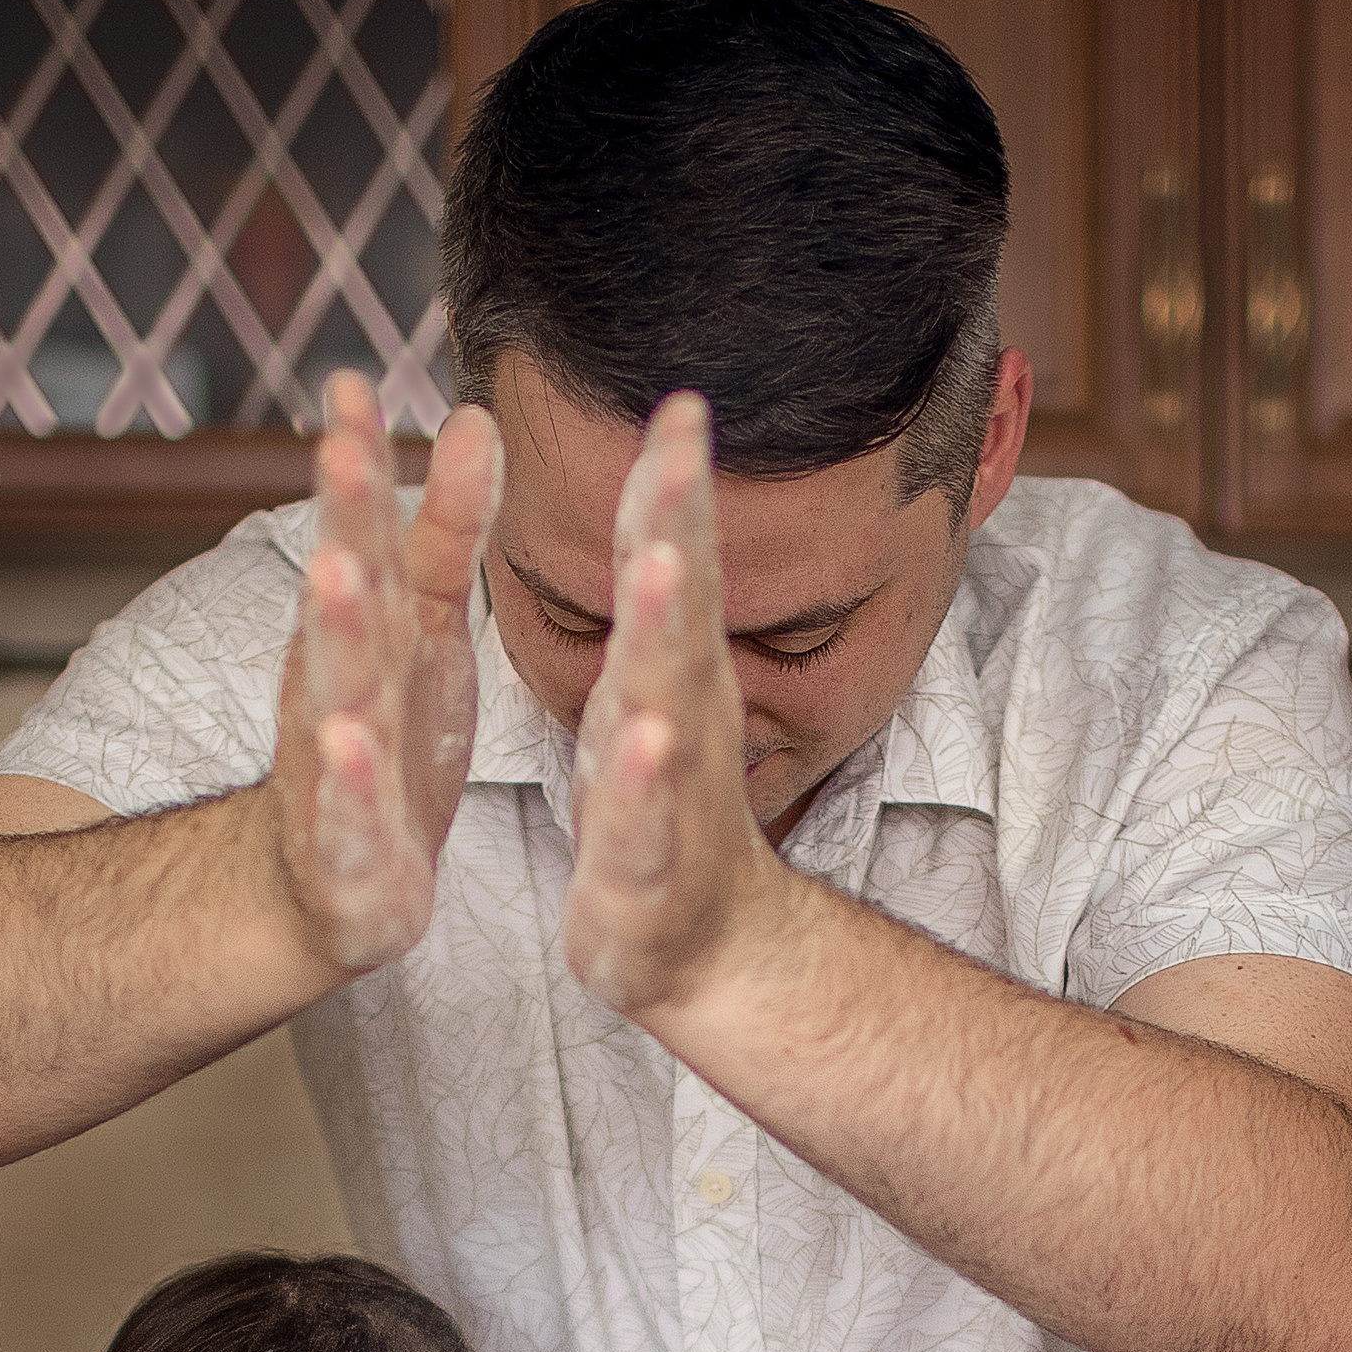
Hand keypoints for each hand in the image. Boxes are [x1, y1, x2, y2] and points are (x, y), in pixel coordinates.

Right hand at [271, 372, 502, 975]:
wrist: (334, 887)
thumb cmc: (387, 742)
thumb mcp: (423, 632)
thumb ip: (444, 533)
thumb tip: (473, 415)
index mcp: (368, 630)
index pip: (362, 530)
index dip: (357, 462)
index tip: (349, 381)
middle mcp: (339, 685)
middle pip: (342, 594)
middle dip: (341, 521)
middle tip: (339, 446)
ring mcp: (337, 767)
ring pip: (335, 691)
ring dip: (335, 632)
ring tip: (335, 571)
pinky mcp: (351, 851)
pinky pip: (350, 813)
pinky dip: (350, 782)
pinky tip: (349, 746)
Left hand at [564, 391, 787, 1017]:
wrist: (706, 954)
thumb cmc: (663, 819)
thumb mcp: (649, 699)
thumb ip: (659, 604)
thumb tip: (666, 505)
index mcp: (666, 675)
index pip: (671, 560)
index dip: (673, 480)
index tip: (679, 396)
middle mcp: (681, 719)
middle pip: (680, 607)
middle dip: (675, 519)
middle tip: (678, 437)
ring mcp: (671, 794)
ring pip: (667, 702)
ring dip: (662, 631)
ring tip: (655, 558)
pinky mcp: (645, 872)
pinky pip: (644, 822)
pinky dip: (645, 783)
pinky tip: (647, 741)